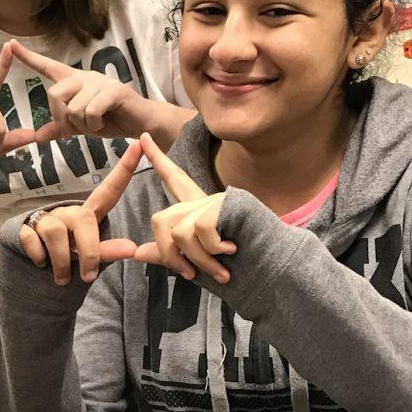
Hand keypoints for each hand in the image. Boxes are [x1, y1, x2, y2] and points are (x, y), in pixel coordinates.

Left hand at [10, 40, 150, 139]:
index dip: (29, 57)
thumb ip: (60, 128)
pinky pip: (90, 111)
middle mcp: (85, 77)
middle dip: (60, 118)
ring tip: (95, 125)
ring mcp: (100, 82)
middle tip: (72, 131)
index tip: (11, 44)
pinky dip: (93, 125)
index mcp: (76, 82)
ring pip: (73, 107)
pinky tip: (103, 124)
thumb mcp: (80, 127)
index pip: (48, 67)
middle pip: (55, 93)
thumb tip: (37, 137)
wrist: (141, 124)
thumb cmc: (111, 121)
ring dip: (81, 125)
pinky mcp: (114, 90)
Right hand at [19, 141, 142, 284]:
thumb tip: (133, 249)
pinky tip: (40, 264)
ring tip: (62, 278)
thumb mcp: (89, 257)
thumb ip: (107, 252)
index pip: (109, 190)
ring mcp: (44, 218)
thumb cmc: (68, 261)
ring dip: (62, 262)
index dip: (125, 167)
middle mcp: (68, 211)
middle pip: (82, 220)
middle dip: (88, 253)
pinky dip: (39, 258)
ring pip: (55, 232)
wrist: (32, 272)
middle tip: (87, 277)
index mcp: (88, 215)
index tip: (140, 143)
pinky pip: (33, 241)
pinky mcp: (24, 227)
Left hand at [133, 134, 235, 282]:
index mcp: (197, 210)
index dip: (157, 159)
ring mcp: (216, 199)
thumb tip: (137, 252)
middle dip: (169, 255)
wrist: (273, 271)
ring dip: (197, 260)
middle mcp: (205, 200)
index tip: (142, 137)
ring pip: (179, 232)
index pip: (173, 181)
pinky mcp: (227, 203)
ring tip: (219, 270)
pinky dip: (212, 250)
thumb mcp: (197, 264)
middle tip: (189, 275)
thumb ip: (170, 255)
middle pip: (161, 220)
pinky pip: (199, 229)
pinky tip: (232, 250)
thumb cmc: (239, 269)